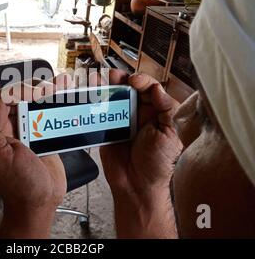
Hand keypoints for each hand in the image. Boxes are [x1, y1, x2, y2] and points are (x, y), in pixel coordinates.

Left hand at [0, 76, 70, 237]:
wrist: (40, 203)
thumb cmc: (19, 186)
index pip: (1, 98)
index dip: (16, 90)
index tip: (34, 92)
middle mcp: (8, 128)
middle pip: (18, 96)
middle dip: (34, 87)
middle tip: (50, 88)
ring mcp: (26, 131)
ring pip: (34, 103)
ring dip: (47, 91)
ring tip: (62, 85)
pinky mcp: (42, 136)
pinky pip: (46, 114)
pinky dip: (56, 104)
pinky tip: (65, 97)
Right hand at [96, 70, 182, 237]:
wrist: (137, 186)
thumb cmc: (158, 165)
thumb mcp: (170, 135)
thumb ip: (166, 109)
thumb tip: (158, 88)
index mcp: (157, 112)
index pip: (150, 88)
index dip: (142, 81)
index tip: (133, 82)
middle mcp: (139, 113)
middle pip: (129, 89)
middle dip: (120, 79)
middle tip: (112, 76)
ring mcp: (122, 120)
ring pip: (113, 98)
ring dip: (106, 88)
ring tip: (98, 82)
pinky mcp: (108, 129)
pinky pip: (101, 113)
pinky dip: (95, 104)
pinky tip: (91, 97)